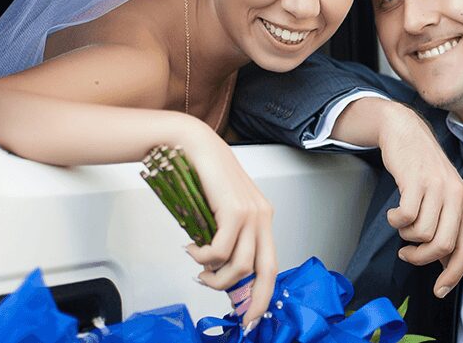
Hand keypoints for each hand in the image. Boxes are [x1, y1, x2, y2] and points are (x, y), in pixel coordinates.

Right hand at [176, 121, 277, 331]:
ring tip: (200, 270)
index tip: (251, 315)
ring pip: (240, 265)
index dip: (263, 294)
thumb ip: (225, 240)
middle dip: (253, 300)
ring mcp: (251, 213)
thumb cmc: (203, 178)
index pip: (271, 265)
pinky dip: (203, 257)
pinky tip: (192, 247)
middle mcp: (263, 217)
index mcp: (263, 219)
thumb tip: (218, 272)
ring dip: (215, 276)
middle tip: (238, 315)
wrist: (194, 146)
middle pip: (266, 271)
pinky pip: (221, 249)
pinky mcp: (235, 210)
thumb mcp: (219, 215)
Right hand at [377, 105, 462, 298]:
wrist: (407, 134)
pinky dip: (396, 222)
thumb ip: (448, 228)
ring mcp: (438, 188)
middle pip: (443, 246)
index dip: (453, 274)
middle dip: (421, 259)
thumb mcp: (444, 198)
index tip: (439, 290)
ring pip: (422, 234)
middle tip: (408, 254)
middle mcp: (457, 196)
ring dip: (406, 237)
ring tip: (403, 225)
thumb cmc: (424, 171)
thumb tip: (445, 266)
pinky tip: (395, 214)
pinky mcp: (416, 181)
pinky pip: (405, 218)